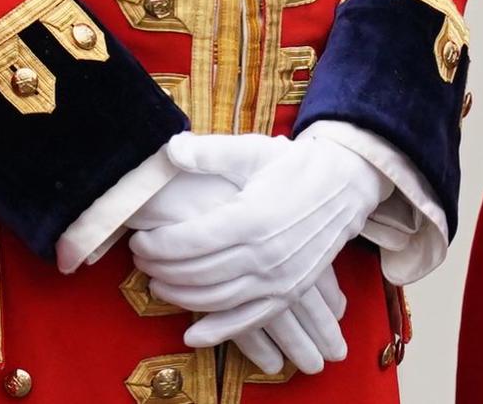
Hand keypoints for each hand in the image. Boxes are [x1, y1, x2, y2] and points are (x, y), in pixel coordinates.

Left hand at [127, 133, 348, 373]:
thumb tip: (169, 148)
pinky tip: (192, 334)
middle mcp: (264, 254)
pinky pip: (249, 320)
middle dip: (161, 269)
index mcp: (250, 217)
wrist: (344, 185)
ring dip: (180, 296)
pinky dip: (218, 330)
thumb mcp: (252, 150)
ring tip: (156, 283)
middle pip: (198, 273)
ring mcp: (278, 278)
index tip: (138, 239)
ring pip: (217, 299)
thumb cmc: (293, 166)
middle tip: (140, 259)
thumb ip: (209, 152)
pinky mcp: (289, 292)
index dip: (157, 245)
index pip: (189, 242)